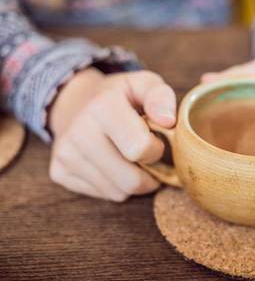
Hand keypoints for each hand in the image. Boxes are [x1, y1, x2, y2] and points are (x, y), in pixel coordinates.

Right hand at [48, 68, 176, 201]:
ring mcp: (65, 154)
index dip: (156, 148)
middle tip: (147, 156)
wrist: (75, 102)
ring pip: (119, 192)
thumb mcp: (144, 85)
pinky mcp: (59, 172)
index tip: (153, 138)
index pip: (140, 149)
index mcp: (102, 105)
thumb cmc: (120, 97)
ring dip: (135, 180)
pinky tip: (114, 164)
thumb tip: (168, 121)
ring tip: (131, 159)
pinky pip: (104, 195)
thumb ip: (162, 98)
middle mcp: (78, 131)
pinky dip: (117, 185)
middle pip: (131, 180)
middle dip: (149, 172)